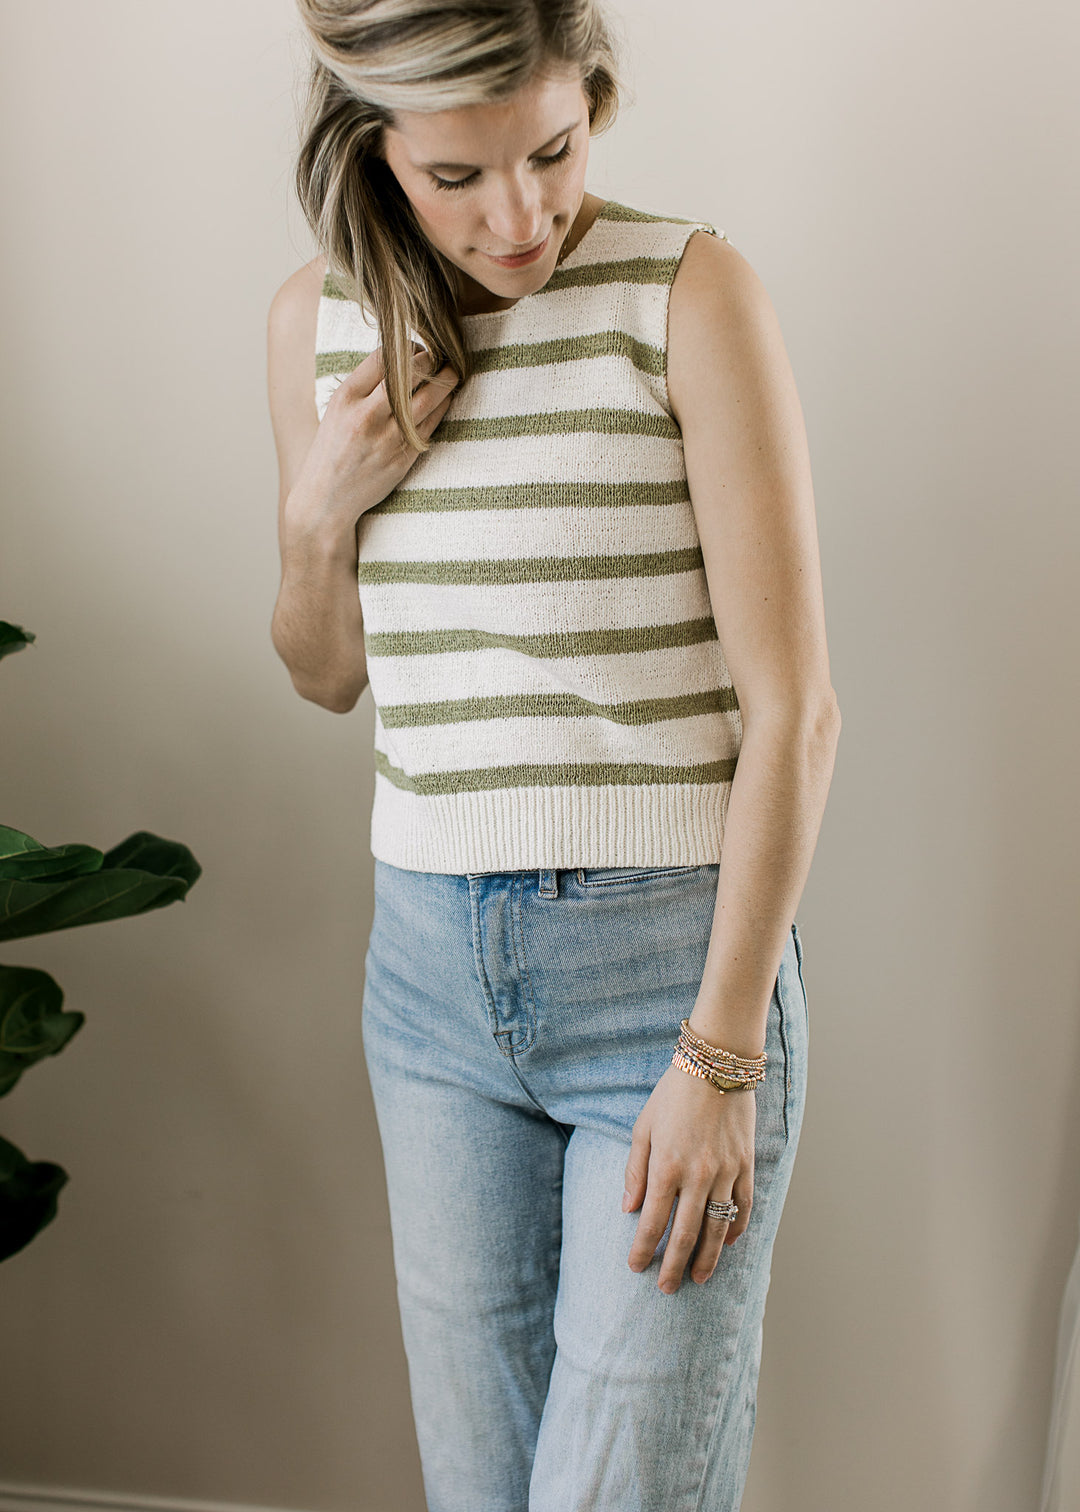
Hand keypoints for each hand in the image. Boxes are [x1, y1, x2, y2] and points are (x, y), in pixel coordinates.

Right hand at [290, 344, 458, 535]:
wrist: (327, 497)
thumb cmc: (332, 449)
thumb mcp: (337, 410)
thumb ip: (363, 386)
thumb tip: (399, 357)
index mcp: (346, 398)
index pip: (384, 357)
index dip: (406, 347)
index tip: (417, 347)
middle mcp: (366, 415)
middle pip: (410, 374)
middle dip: (431, 359)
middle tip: (441, 354)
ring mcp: (387, 438)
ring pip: (428, 399)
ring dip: (445, 381)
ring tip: (452, 372)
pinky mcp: (403, 457)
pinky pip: (431, 424)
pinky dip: (442, 407)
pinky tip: (446, 398)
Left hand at [623, 1064, 755, 1292]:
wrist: (716, 1066)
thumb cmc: (672, 1094)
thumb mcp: (643, 1126)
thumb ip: (635, 1170)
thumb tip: (629, 1208)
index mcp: (666, 1166)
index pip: (652, 1222)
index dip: (642, 1249)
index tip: (635, 1267)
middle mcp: (696, 1175)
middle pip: (685, 1234)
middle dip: (672, 1265)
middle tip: (666, 1289)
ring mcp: (725, 1172)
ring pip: (717, 1228)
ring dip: (707, 1258)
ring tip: (697, 1278)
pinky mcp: (746, 1165)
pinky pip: (743, 1206)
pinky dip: (737, 1229)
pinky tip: (729, 1243)